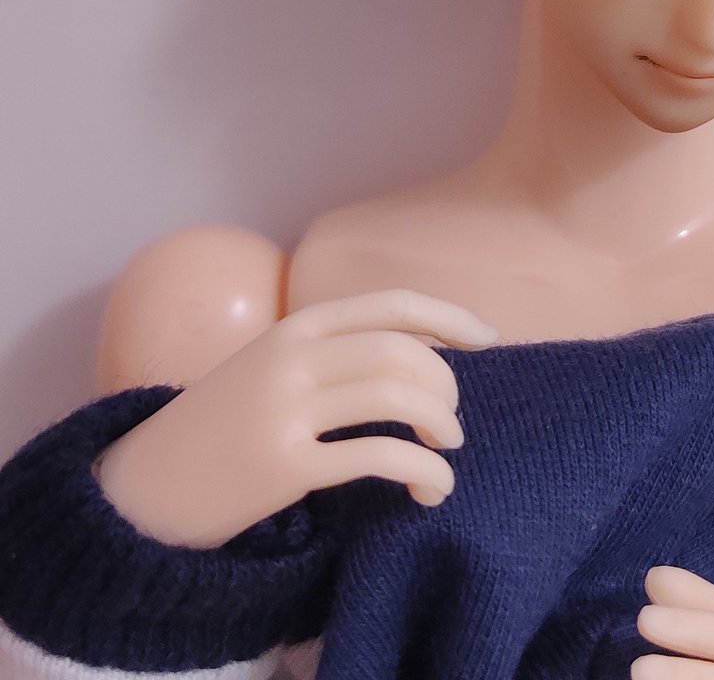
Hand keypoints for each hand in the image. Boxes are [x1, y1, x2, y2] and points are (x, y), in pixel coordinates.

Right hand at [94, 288, 499, 548]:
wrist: (143, 486)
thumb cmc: (224, 425)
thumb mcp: (272, 366)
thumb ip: (333, 352)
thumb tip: (421, 355)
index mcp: (296, 326)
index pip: (392, 305)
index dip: (450, 319)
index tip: (488, 340)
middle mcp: (293, 357)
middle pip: (403, 353)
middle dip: (446, 387)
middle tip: (451, 423)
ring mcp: (286, 408)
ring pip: (397, 397)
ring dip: (440, 427)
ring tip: (445, 454)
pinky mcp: (283, 465)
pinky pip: (378, 456)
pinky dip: (422, 471)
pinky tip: (430, 489)